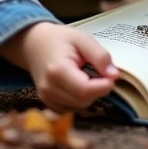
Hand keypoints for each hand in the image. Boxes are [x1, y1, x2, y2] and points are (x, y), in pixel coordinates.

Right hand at [0, 22, 119, 112]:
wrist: (34, 44)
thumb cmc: (60, 39)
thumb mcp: (82, 39)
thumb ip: (99, 56)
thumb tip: (114, 75)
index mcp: (58, 70)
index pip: (85, 90)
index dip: (103, 86)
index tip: (112, 75)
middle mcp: (49, 88)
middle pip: (84, 100)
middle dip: (97, 89)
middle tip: (98, 72)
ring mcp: (46, 97)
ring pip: (79, 106)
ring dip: (89, 95)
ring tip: (85, 75)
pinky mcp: (47, 102)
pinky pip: (71, 109)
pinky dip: (79, 99)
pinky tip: (77, 85)